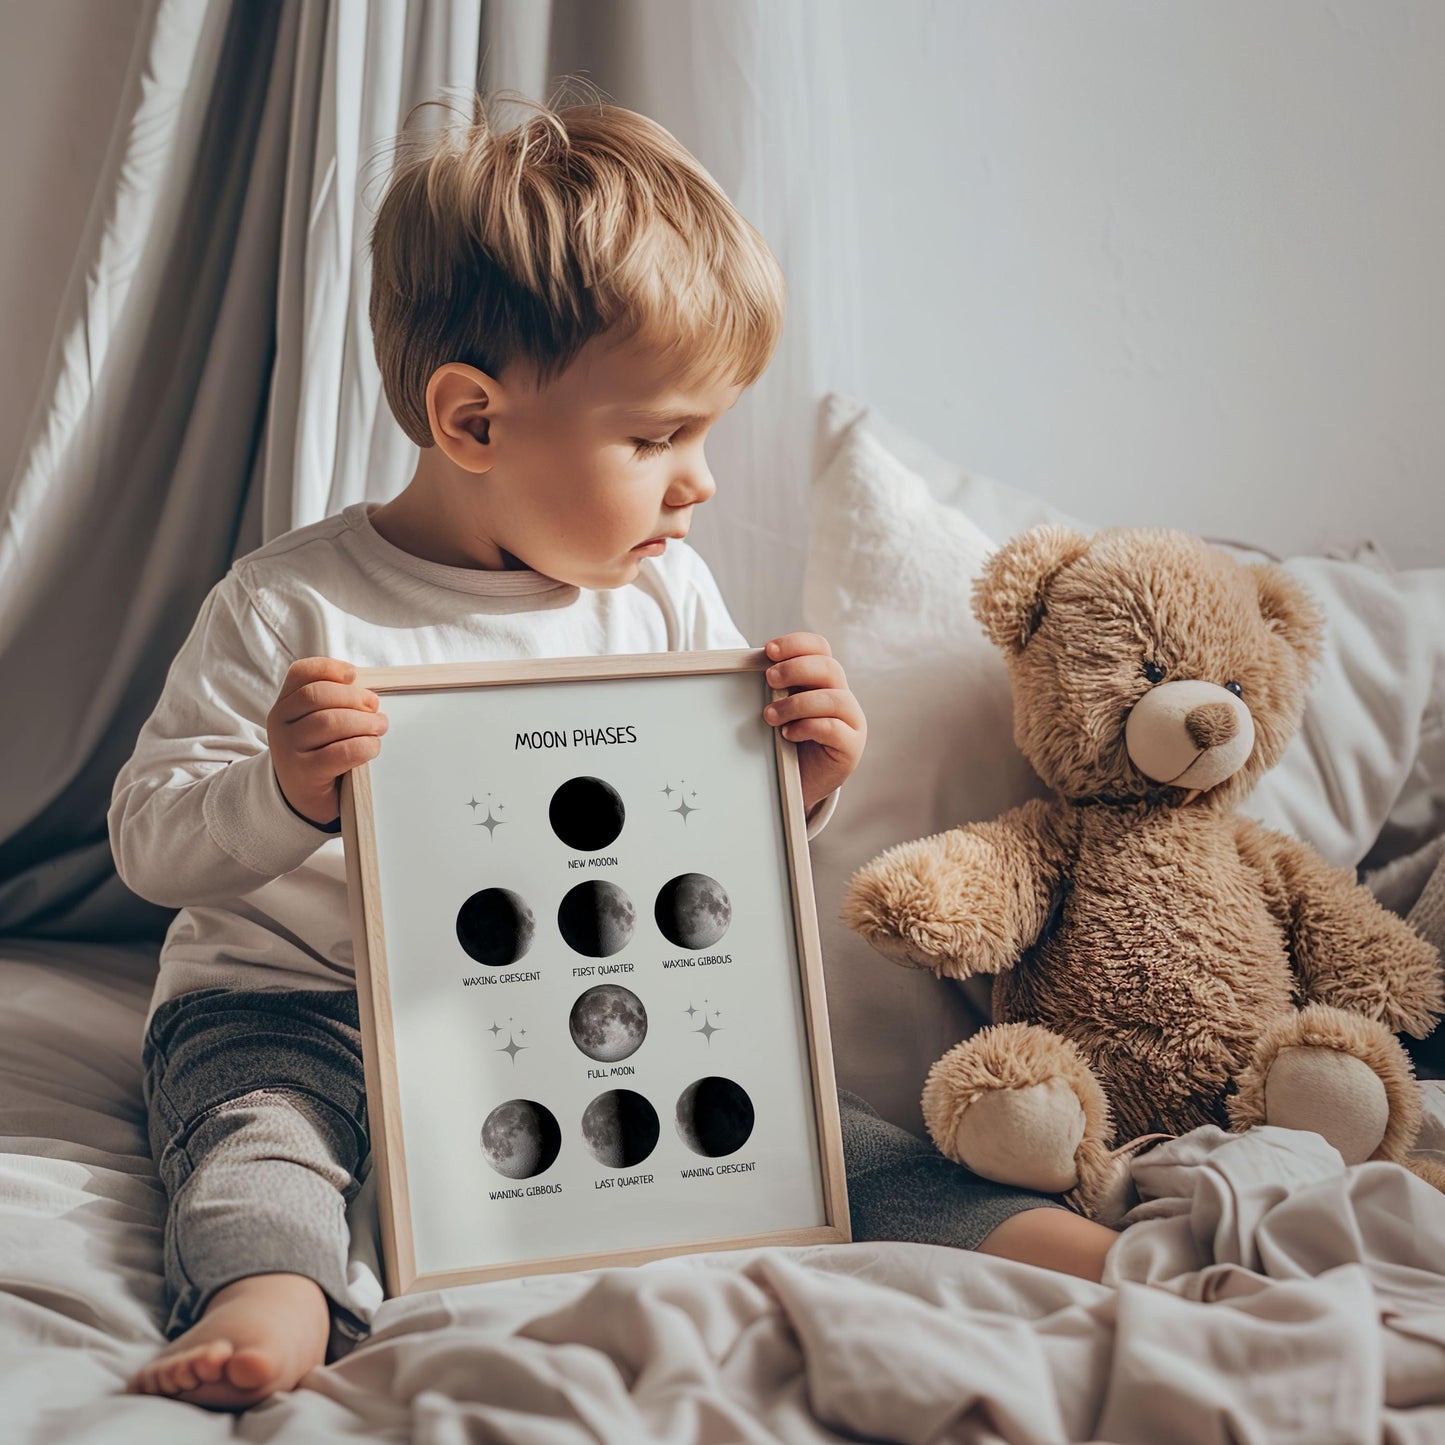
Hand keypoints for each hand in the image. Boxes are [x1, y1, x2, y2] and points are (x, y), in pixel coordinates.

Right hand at [266, 657, 387, 825]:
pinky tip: (372, 747)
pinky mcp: (304, 773)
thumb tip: (369, 692)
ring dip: (363, 722)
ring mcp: (288, 748)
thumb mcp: (315, 724)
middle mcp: (280, 723)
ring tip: (380, 727)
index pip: (301, 674)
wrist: (301, 798)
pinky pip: (340, 752)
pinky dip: (363, 746)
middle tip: (375, 707)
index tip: (354, 675)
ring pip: (328, 722)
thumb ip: (333, 703)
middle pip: (317, 695)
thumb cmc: (317, 754)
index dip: (329, 668)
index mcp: (285, 704)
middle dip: (353, 697)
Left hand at [762, 632, 865, 813]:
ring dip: (797, 703)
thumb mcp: (781, 710)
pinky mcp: (851, 746)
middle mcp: (842, 696)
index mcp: (824, 680)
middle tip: (769, 679)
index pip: (819, 648)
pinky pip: (834, 729)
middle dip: (796, 669)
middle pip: (829, 667)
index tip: (768, 650)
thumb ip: (774, 689)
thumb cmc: (788, 742)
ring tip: (770, 716)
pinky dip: (807, 727)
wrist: (801, 783)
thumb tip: (744, 668)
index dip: (796, 644)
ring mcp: (852, 721)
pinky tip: (788, 734)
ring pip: (834, 698)